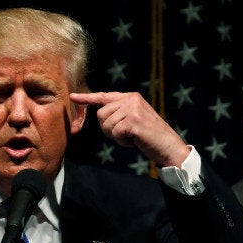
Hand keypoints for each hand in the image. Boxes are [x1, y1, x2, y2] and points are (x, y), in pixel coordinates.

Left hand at [70, 91, 189, 167]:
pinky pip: (114, 132)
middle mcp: (131, 99)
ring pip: (106, 124)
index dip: (87, 98)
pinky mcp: (133, 120)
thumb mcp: (133, 119)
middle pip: (101, 114)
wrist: (169, 146)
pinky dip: (122, 141)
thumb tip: (99, 113)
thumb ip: (118, 112)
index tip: (73, 97)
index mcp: (130, 97)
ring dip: (116, 136)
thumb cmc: (149, 136)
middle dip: (109, 129)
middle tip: (126, 134)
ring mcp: (132, 108)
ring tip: (132, 136)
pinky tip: (134, 140)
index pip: (103, 96)